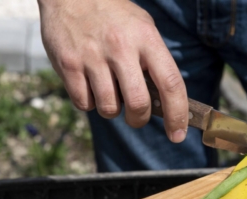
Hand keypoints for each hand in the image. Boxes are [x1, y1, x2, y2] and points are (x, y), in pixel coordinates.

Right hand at [38, 0, 187, 142]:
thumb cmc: (113, 16)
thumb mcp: (143, 28)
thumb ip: (154, 62)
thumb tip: (165, 103)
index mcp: (146, 38)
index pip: (170, 83)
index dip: (177, 114)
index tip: (178, 134)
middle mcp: (120, 47)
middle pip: (138, 104)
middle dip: (139, 119)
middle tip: (136, 115)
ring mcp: (92, 57)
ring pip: (109, 108)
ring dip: (112, 109)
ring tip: (108, 89)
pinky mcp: (68, 65)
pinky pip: (84, 103)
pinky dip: (89, 102)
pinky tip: (89, 83)